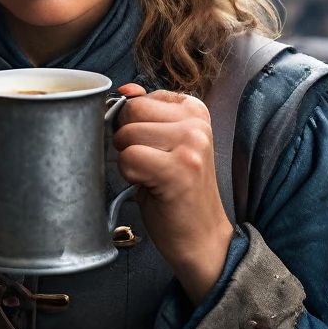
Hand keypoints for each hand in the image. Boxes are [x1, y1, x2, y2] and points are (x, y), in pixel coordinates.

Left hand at [112, 84, 233, 305]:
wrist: (203, 239)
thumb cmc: (178, 193)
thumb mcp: (165, 144)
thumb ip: (147, 115)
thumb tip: (125, 90)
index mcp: (195, 110)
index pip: (138, 98)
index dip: (132, 126)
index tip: (152, 149)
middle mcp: (197, 123)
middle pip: (130, 112)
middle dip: (126, 141)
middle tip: (148, 165)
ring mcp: (191, 145)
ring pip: (126, 135)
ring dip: (128, 161)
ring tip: (152, 177)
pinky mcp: (179, 170)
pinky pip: (129, 159)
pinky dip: (129, 176)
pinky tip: (150, 187)